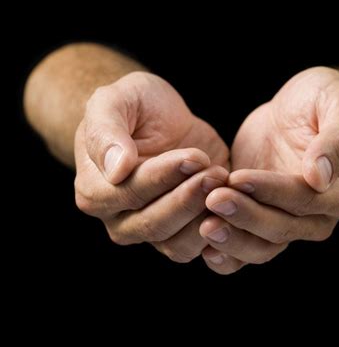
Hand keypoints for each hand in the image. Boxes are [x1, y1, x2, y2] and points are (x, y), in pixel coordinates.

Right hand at [74, 71, 228, 262]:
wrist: (162, 119)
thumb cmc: (135, 107)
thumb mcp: (116, 100)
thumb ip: (106, 131)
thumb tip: (116, 170)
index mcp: (95, 190)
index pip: (128, 193)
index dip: (163, 177)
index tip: (194, 156)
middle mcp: (119, 220)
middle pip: (153, 225)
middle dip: (188, 199)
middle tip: (215, 172)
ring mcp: (152, 231)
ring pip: (177, 245)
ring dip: (204, 217)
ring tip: (223, 181)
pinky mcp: (183, 232)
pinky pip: (200, 247)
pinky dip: (220, 231)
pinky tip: (234, 202)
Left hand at [199, 67, 338, 273]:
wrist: (298, 112)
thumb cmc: (324, 101)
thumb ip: (337, 139)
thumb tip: (320, 177)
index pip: (307, 200)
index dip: (272, 192)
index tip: (238, 177)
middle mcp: (320, 216)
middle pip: (283, 229)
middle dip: (247, 216)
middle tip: (214, 199)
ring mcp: (291, 222)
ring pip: (264, 247)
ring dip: (234, 240)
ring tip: (205, 225)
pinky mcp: (264, 218)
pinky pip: (248, 247)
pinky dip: (228, 253)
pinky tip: (204, 248)